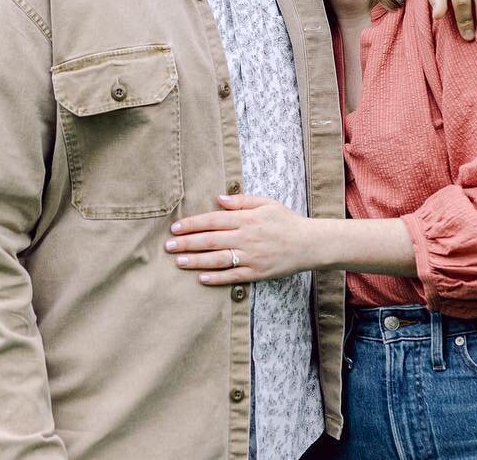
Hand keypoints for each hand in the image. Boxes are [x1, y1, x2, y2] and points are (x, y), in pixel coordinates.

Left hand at [165, 195, 314, 284]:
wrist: (308, 244)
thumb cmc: (286, 221)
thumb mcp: (266, 203)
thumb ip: (241, 201)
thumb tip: (218, 199)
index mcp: (247, 219)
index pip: (213, 221)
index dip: (193, 224)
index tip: (176, 227)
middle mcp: (246, 238)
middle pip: (211, 240)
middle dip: (187, 243)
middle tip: (168, 246)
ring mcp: (251, 257)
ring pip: (218, 259)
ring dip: (196, 260)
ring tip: (178, 261)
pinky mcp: (257, 273)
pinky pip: (233, 276)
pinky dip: (216, 278)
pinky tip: (201, 277)